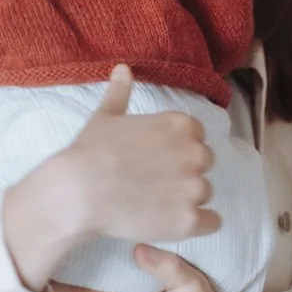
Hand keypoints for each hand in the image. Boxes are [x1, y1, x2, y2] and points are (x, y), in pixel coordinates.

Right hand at [2, 66, 219, 291]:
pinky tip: (172, 221)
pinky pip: (212, 222)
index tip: (154, 159)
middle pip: (203, 164)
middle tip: (153, 182)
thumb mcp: (106, 116)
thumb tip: (123, 68)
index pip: (195, 137)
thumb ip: (121, 92)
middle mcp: (195, 153)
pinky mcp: (189, 220)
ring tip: (154, 203)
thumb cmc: (91, 151)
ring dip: (186, 199)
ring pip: (204, 193)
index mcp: (181, 125)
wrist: (79, 192)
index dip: (175, 150)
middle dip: (183, 172)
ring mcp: (194, 188)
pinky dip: (197, 223)